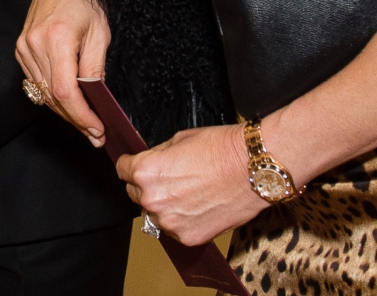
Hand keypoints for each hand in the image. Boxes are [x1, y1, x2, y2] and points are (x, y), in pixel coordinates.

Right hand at [15, 0, 111, 145]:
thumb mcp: (101, 33)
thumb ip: (96, 68)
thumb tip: (96, 101)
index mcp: (55, 39)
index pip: (65, 92)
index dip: (81, 116)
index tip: (97, 129)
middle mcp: (33, 44)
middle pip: (52, 97)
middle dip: (75, 119)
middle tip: (95, 134)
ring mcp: (23, 46)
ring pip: (41, 93)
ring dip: (64, 111)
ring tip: (86, 122)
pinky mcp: (20, 47)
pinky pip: (35, 80)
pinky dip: (51, 95)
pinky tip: (68, 101)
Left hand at [114, 124, 266, 245]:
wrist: (254, 169)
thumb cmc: (222, 149)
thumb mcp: (179, 139)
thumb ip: (157, 155)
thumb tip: (149, 162)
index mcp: (145, 172)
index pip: (122, 170)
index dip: (130, 165)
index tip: (136, 166)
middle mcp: (152, 200)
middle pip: (135, 193)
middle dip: (147, 185)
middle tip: (171, 178)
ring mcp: (170, 221)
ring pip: (155, 214)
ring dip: (165, 205)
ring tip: (189, 192)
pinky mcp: (188, 237)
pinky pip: (175, 228)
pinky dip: (182, 220)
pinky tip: (199, 206)